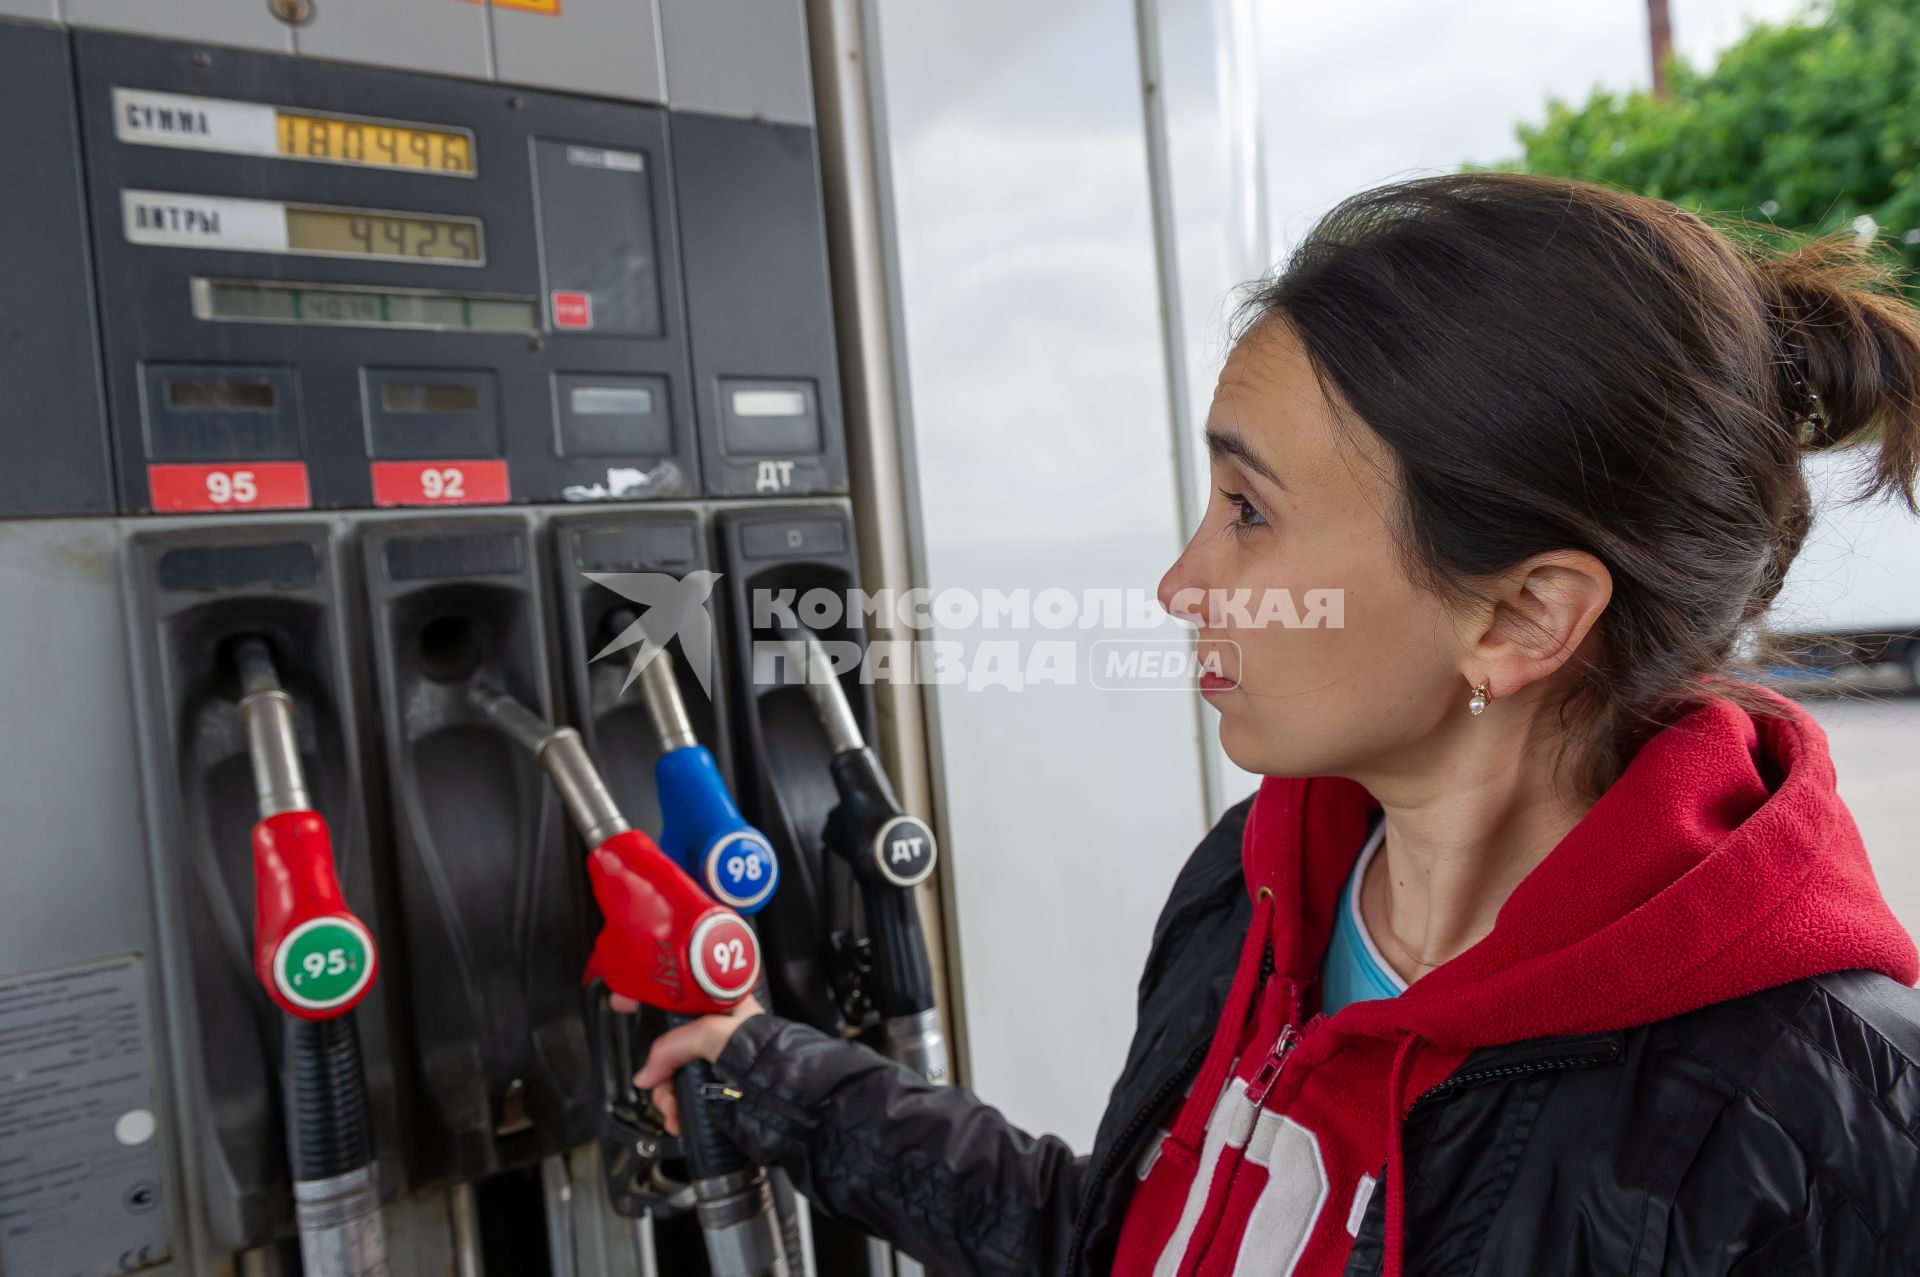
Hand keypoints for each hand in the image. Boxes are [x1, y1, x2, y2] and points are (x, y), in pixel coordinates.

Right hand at [609, 992, 765, 1135]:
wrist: (790, 1103)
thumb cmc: (768, 1057)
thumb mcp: (713, 1035)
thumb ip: (672, 1046)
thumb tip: (647, 1071)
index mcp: (723, 1006)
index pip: (677, 996)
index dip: (649, 999)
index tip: (622, 1003)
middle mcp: (719, 1033)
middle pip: (669, 1045)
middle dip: (658, 1068)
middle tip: (658, 1081)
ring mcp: (717, 1064)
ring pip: (673, 1075)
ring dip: (665, 1095)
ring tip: (673, 1108)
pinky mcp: (716, 1092)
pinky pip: (684, 1098)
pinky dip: (676, 1110)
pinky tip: (678, 1119)